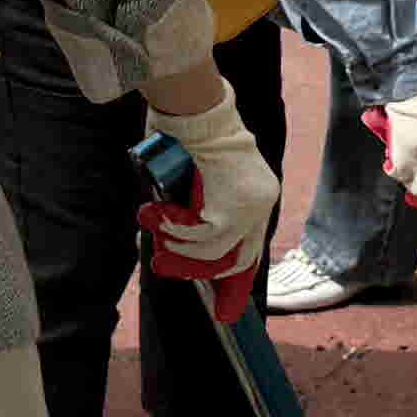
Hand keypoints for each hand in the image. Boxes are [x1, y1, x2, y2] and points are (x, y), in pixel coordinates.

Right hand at [140, 92, 279, 287]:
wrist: (195, 110)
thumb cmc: (190, 132)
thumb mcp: (202, 174)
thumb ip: (200, 206)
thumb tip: (177, 239)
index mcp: (260, 192)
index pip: (252, 244)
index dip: (233, 276)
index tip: (225, 306)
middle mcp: (262, 202)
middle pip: (239, 257)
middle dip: (203, 273)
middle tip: (166, 266)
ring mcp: (250, 209)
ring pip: (215, 251)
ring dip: (179, 244)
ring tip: (155, 226)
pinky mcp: (232, 212)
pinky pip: (200, 237)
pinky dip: (174, 230)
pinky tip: (157, 214)